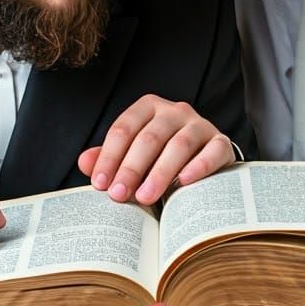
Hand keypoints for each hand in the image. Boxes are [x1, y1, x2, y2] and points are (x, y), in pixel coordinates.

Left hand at [77, 94, 236, 204]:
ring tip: (145, 197)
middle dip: (131, 168)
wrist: (204, 162)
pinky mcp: (221, 142)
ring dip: (160, 173)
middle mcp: (175, 111)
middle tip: (119, 195)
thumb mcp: (133, 156)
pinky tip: (184, 183)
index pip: (124, 128)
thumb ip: (109, 158)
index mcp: (149, 107)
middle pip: (149, 137)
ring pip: (179, 145)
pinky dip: (198, 167)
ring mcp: (200, 125)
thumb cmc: (160, 158)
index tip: (100, 183)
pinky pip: (211, 152)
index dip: (109, 156)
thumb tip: (84, 162)